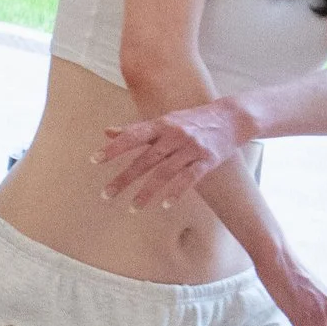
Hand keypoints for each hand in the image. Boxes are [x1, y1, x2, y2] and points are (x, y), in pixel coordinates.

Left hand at [95, 99, 250, 209]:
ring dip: (147, 192)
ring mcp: (192, 148)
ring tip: (132, 208)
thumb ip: (137, 129)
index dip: (114, 148)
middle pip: (145, 159)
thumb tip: (107, 132)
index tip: (94, 160)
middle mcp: (175, 135)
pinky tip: (164, 205)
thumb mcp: (165, 120)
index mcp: (162, 124)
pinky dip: (176, 192)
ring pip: (165, 172)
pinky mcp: (208, 160)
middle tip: (106, 195)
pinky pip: (190, 178)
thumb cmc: (192, 120)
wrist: (232, 117)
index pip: (133, 136)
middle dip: (124, 178)